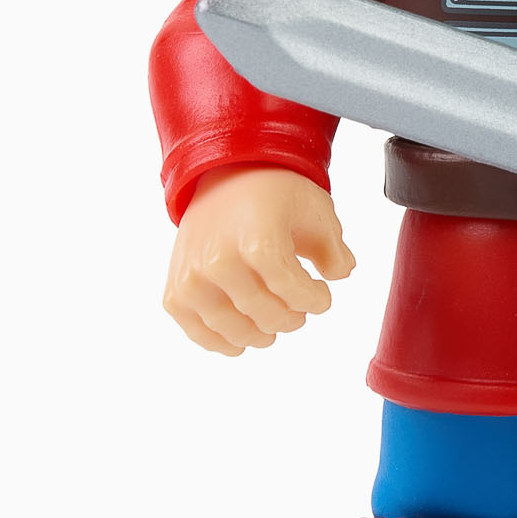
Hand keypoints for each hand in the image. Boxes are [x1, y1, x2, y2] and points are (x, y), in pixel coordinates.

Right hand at [162, 165, 354, 354]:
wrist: (226, 176)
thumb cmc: (274, 194)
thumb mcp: (315, 211)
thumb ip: (333, 249)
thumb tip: (340, 274)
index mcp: (256, 237)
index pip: (290, 290)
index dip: (312, 300)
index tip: (321, 297)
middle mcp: (218, 259)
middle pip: (264, 313)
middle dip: (290, 318)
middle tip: (297, 313)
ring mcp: (192, 277)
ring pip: (232, 330)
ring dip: (260, 334)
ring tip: (272, 326)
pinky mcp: (175, 289)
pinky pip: (197, 332)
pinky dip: (220, 341)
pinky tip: (241, 340)